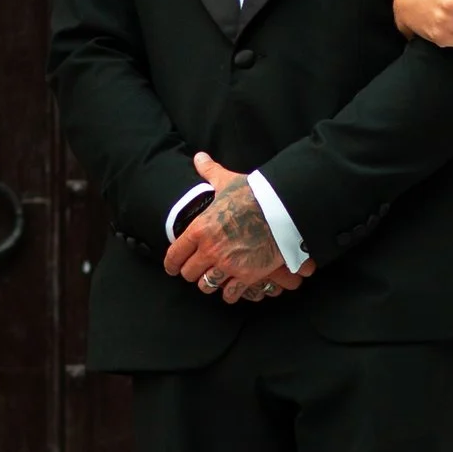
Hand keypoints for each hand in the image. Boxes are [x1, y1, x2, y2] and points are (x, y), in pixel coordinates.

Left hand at [163, 155, 312, 304]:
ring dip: (209, 283)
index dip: (171, 264)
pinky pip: (229, 293)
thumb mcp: (227, 182)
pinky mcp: (246, 275)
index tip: (172, 268)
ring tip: (213, 279)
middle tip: (197, 271)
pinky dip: (229, 293)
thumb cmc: (253, 194)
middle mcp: (209, 250)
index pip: (175, 254)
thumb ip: (209, 172)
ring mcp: (227, 264)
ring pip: (206, 285)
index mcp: (199, 229)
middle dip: (192, 273)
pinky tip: (231, 289)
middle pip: (189, 273)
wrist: (281, 209)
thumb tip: (199, 158)